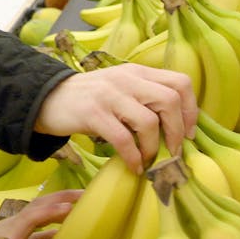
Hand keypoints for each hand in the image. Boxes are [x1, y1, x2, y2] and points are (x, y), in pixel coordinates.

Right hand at [0, 190, 80, 238]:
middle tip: (83, 194)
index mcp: (22, 219)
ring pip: (32, 220)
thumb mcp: (21, 238)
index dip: (62, 196)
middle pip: (40, 204)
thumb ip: (40, 236)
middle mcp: (18, 222)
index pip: (44, 202)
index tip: (83, 192)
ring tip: (69, 209)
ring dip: (49, 212)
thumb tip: (60, 232)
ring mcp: (13, 234)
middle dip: (60, 198)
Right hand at [33, 64, 195, 171]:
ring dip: (154, 148)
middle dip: (177, 132)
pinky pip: (123, 139)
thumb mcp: (120, 88)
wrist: (47, 98)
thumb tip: (178, 126)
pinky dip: (133, 157)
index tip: (188, 133)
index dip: (191, 110)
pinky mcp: (93, 113)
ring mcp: (109, 94)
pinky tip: (133, 166)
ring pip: (149, 122)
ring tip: (149, 160)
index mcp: (137, 72)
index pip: (180, 82)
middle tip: (172, 151)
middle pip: (170, 100)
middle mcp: (126, 79)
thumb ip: (145, 97)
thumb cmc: (90, 99)